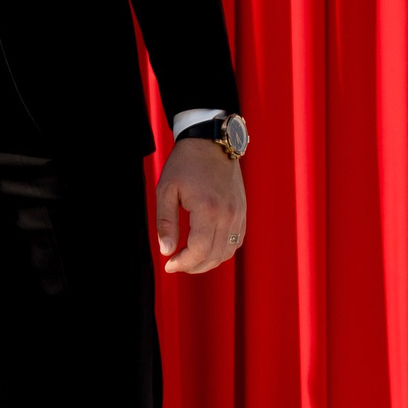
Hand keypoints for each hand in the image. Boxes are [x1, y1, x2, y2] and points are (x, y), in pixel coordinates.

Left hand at [156, 136, 246, 275]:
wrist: (211, 142)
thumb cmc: (185, 163)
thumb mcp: (166, 190)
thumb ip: (165, 223)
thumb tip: (166, 250)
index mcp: (207, 209)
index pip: (198, 251)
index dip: (183, 263)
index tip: (169, 264)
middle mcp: (227, 215)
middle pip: (214, 256)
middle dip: (193, 266)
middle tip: (176, 264)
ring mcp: (238, 214)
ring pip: (227, 252)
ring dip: (209, 262)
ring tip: (189, 259)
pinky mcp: (242, 211)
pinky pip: (236, 241)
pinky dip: (222, 251)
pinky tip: (206, 248)